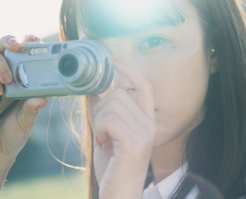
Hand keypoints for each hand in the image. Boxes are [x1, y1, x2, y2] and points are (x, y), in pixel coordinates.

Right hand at [0, 34, 47, 159]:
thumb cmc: (14, 131)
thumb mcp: (27, 120)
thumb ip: (32, 109)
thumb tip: (43, 99)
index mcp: (23, 78)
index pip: (25, 54)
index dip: (30, 44)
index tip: (38, 40)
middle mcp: (7, 74)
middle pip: (5, 47)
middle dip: (10, 40)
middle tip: (18, 45)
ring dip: (1, 63)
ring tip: (8, 79)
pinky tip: (0, 92)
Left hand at [87, 59, 156, 198]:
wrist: (119, 195)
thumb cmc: (114, 167)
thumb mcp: (108, 134)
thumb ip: (105, 113)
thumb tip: (95, 90)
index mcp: (147, 122)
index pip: (144, 86)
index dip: (130, 70)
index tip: (115, 60)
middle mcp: (150, 125)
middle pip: (120, 93)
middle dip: (101, 106)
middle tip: (100, 128)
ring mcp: (144, 134)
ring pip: (112, 104)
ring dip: (99, 120)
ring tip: (103, 138)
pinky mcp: (133, 143)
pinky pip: (108, 119)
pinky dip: (100, 129)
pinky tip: (104, 144)